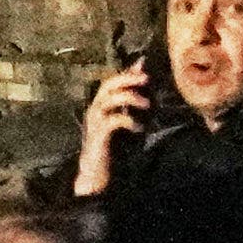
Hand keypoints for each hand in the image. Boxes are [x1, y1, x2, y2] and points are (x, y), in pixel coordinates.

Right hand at [69, 60, 158, 200]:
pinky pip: (112, 120)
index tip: (144, 67)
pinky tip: (139, 127)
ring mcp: (95, 122)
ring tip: (147, 105)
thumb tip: (147, 92)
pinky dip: (128, 120)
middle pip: (108, 85)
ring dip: (130, 97)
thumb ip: (134, 108)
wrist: (98, 174)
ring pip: (108, 99)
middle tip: (146, 79)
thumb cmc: (114, 149)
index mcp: (102, 106)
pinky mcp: (98, 135)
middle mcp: (95, 110)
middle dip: (127, 78)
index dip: (127, 73)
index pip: (112, 81)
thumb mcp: (128, 125)